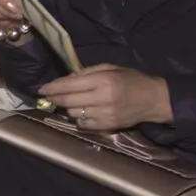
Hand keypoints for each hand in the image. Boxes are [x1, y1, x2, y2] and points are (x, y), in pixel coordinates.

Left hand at [38, 64, 171, 130]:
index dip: (52, 88)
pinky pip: (82, 124)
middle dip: (56, 98)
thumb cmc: (131, 80)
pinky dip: (79, 118)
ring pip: (73, 113)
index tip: (42, 89)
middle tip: (50, 96)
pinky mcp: (107, 126)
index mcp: (103, 81)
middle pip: (68, 101)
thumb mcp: (111, 68)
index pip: (69, 85)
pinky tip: (84, 112)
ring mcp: (104, 114)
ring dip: (69, 108)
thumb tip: (66, 79)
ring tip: (73, 102)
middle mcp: (102, 98)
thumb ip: (87, 72)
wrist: (154, 99)